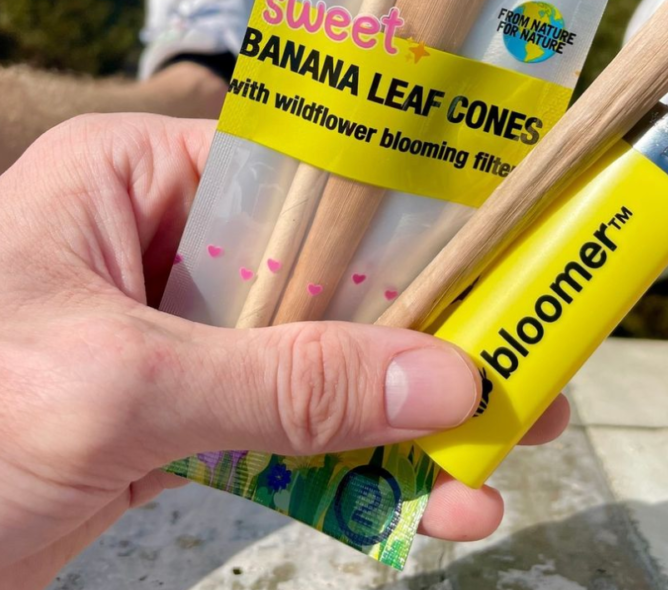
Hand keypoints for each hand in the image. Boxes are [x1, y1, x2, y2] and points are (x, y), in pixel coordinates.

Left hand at [0, 114, 568, 587]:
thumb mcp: (121, 390)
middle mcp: (168, 241)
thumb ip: (286, 382)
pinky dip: (349, 471)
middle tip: (527, 373)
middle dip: (423, 338)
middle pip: (328, 278)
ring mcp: (179, 333)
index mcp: (140, 177)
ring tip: (496, 460)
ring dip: (402, 418)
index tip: (496, 261)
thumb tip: (442, 380)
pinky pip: (287, 430)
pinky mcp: (180, 416)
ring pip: (318, 362)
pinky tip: (419, 509)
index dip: (403, 222)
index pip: (304, 178)